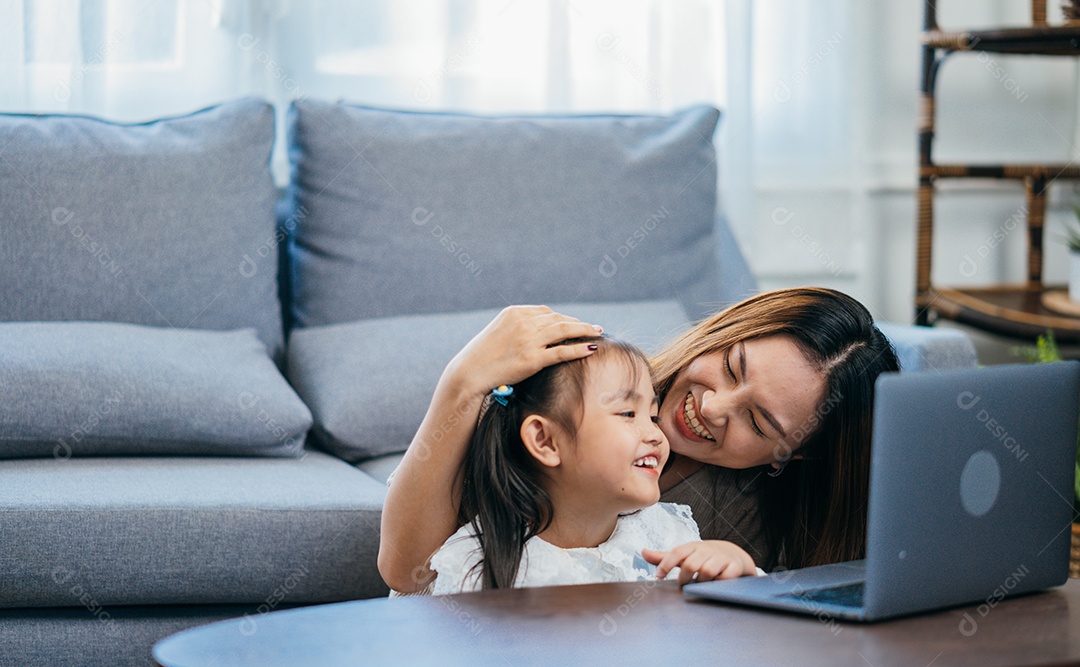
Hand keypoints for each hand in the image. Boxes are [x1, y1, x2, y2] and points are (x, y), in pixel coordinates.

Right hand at [446, 305, 602, 396]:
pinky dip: (579, 348)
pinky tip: (591, 348)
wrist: (469, 373)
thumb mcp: (499, 332)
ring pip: (564, 330)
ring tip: (597, 332)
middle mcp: (523, 322)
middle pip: (558, 319)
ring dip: (584, 330)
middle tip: (593, 327)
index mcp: (514, 312)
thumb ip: (517, 326)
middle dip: (577, 323)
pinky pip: (562, 351)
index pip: (546, 312)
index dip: (563, 317)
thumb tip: (537, 330)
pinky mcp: (533, 359)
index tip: (574, 323)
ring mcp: (529, 340)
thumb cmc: (482, 356)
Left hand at [642, 540, 757, 585]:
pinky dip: (718, 583)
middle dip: (684, 578)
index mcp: (692, 547)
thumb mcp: (684, 555)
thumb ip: (664, 557)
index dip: (666, 564)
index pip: (676, 553)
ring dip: (701, 582)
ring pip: (706, 572)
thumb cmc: (703, 557)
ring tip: (700, 584)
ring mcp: (721, 558)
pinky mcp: (734, 567)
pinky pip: (724, 578)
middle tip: (683, 584)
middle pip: (690, 564)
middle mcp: (706, 550)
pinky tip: (716, 584)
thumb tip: (642, 552)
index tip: (658, 576)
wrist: (733, 556)